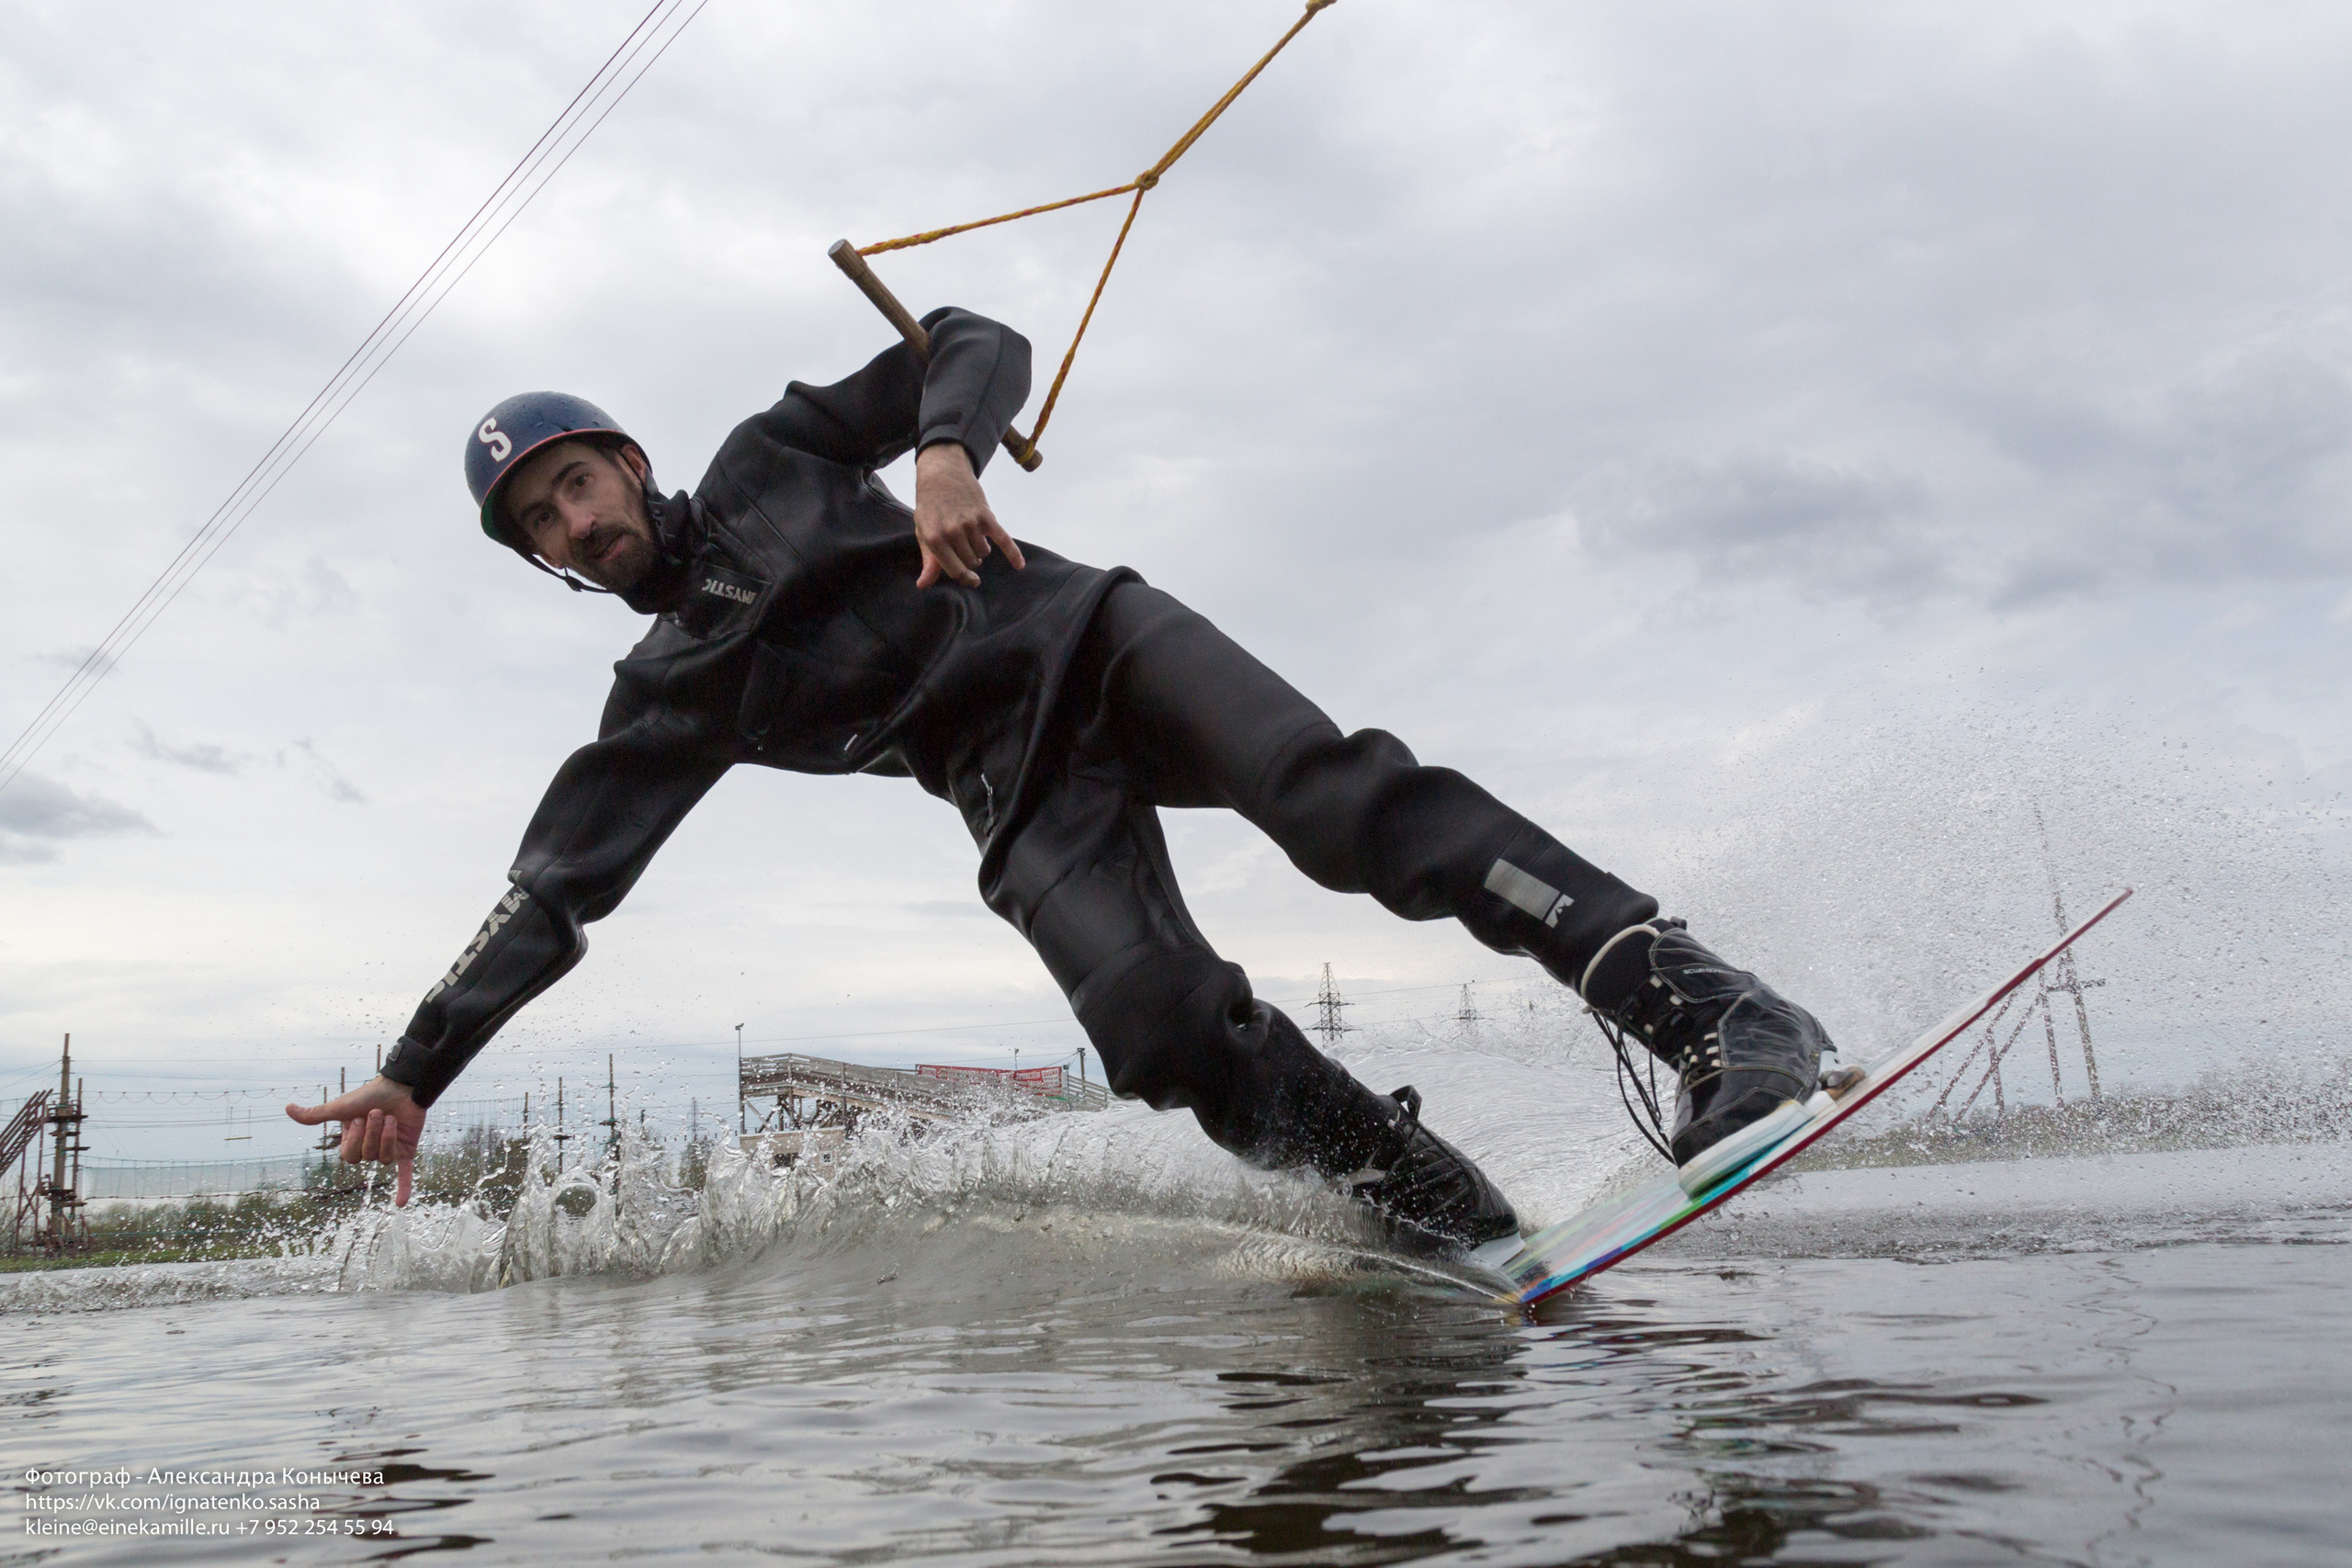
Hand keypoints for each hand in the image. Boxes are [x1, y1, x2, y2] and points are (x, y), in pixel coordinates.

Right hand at [285, 1076, 426, 1206]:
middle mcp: (369, 1147)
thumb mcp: (340, 1107)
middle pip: (367, 1157)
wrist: (401, 1086)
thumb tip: (287, 1108)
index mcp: (352, 1141)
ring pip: (384, 1158)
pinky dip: (404, 1188)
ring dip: (387, 1136)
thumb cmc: (369, 1095)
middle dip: (371, 1134)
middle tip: (377, 1113)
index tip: (358, 1117)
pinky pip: (404, 1173)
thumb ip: (316, 1114)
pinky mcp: (406, 1149)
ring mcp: (389, 1149)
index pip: (349, 1156)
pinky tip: (401, 1204)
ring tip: (390, 1117)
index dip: (354, 1138)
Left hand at [913, 440, 1024, 588]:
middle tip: (964, 544)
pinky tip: (1019, 565)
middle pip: (972, 561)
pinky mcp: (986, 515)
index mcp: (935, 538)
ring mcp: (971, 523)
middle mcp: (953, 532)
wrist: (943, 474)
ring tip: (971, 534)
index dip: (965, 578)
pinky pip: (1003, 540)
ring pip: (984, 552)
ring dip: (981, 548)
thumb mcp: (924, 532)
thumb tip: (923, 586)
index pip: (955, 570)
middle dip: (971, 558)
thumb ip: (928, 560)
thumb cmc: (931, 506)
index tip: (972, 581)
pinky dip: (1013, 554)